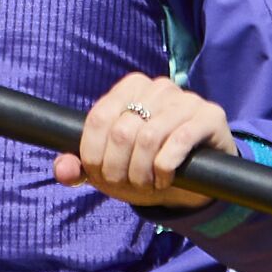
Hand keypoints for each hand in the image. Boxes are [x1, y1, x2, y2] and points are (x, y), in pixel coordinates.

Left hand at [52, 72, 231, 218]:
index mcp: (130, 88)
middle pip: (122, 131)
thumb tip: (63, 171)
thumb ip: (81, 168)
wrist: (194, 179)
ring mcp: (186, 98)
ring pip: (149, 137)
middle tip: (128, 185)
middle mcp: (158, 86)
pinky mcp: (209, 116)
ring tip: (148, 184)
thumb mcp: (110, 168)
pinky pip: (179, 140)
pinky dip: (165, 168)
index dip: (93, 156)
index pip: (98, 119)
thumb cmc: (146, 167)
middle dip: (119, 169)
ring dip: (143, 172)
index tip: (102, 176)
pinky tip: (165, 178)